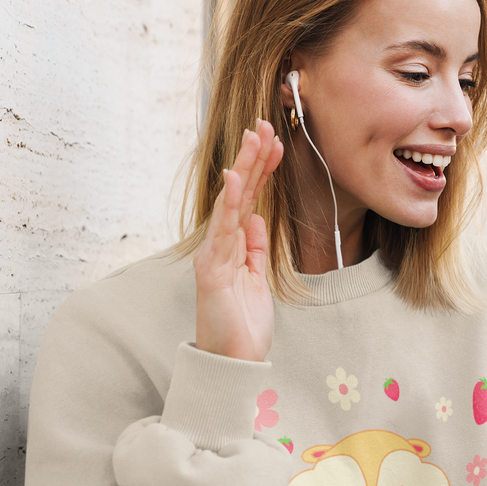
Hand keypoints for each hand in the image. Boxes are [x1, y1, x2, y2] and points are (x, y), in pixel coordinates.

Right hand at [193, 120, 283, 361]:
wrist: (233, 360)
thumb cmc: (243, 322)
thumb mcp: (256, 278)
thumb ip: (253, 247)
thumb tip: (255, 217)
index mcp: (233, 244)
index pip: (249, 198)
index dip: (261, 168)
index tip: (275, 140)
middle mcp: (220, 244)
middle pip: (238, 193)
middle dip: (252, 158)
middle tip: (265, 125)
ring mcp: (213, 255)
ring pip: (230, 203)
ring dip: (243, 169)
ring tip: (253, 138)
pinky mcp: (211, 271)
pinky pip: (221, 232)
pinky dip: (228, 204)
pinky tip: (235, 179)